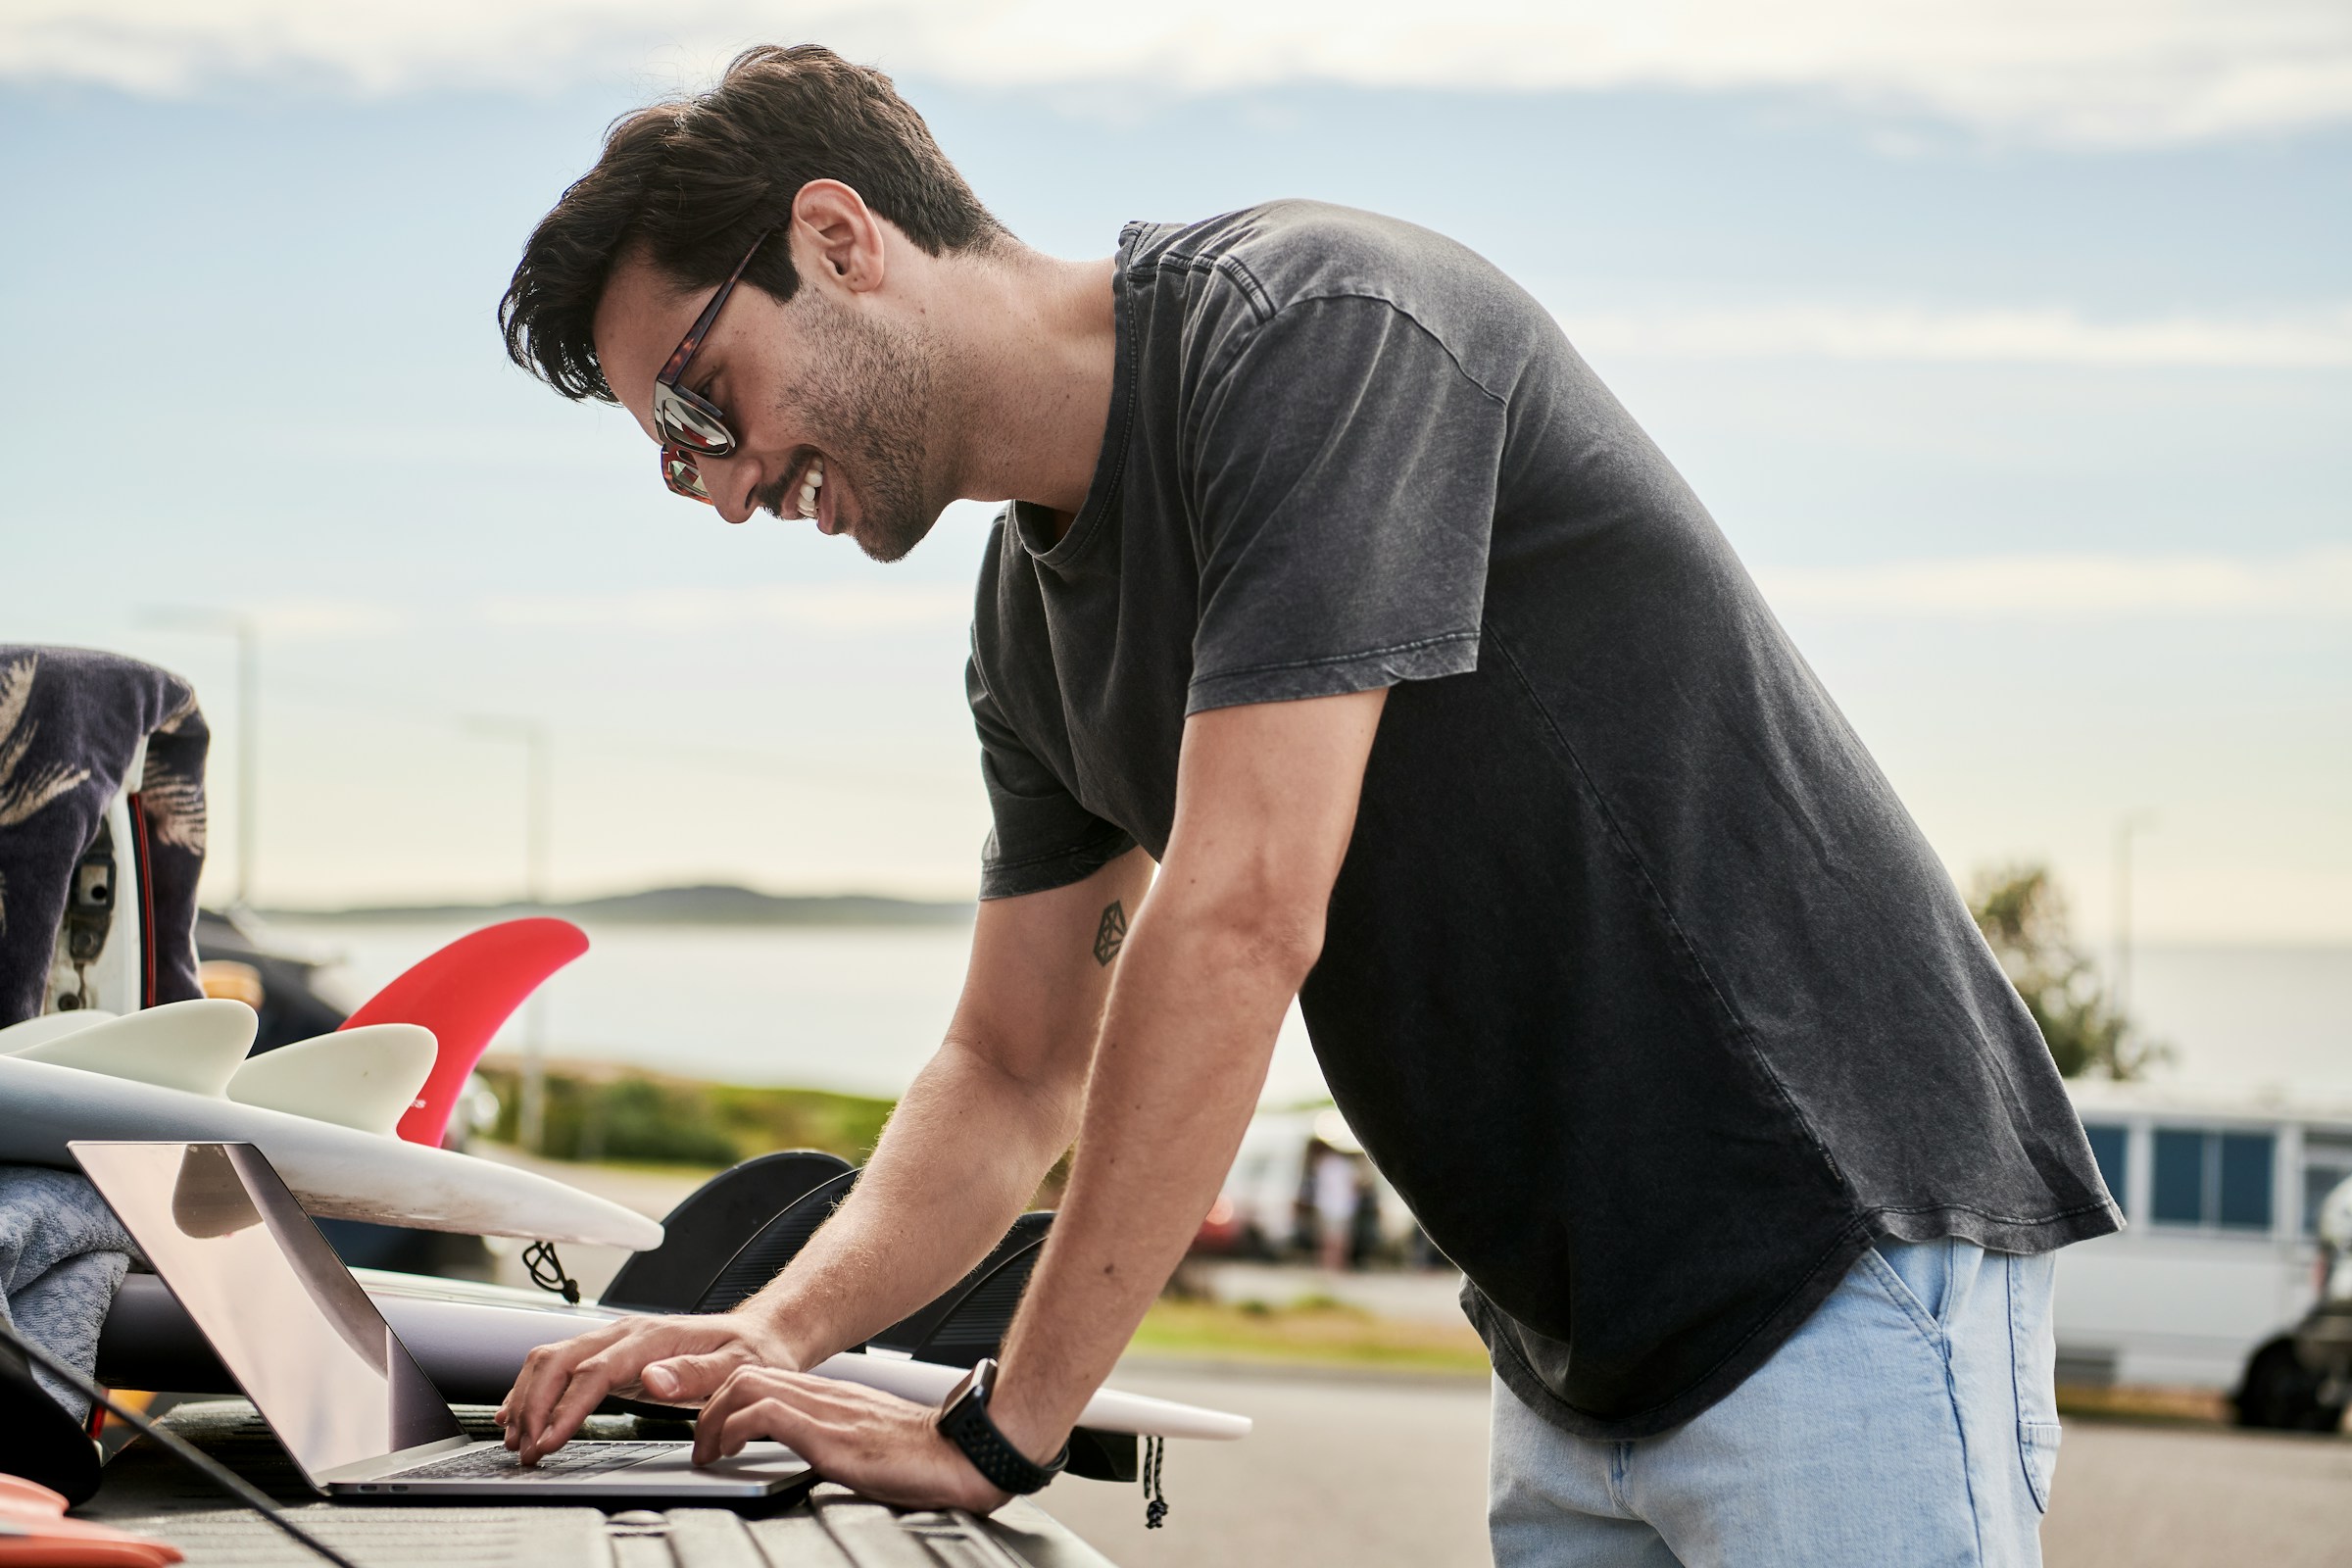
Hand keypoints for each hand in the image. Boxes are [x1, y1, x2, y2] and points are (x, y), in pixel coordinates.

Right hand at [497, 1312, 794, 1464]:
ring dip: (527, 1396)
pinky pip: (562, 1366)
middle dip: (533, 1405)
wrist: (759, 1334)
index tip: (548, 1440)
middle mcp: (626, 1334)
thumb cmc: (751, 1352)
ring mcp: (616, 1342)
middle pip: (559, 1361)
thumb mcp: (738, 1367)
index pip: (594, 1371)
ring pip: (552, 1359)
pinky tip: (521, 1412)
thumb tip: (654, 1379)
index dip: (565, 1407)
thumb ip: (696, 1374)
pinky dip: (535, 1388)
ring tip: (516, 1438)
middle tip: (525, 1449)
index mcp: (652, 1338)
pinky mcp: (613, 1355)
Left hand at [693, 1366, 1018, 1513]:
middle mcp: (824, 1395)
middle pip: (744, 1374)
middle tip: (701, 1446)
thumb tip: (813, 1454)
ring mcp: (824, 1411)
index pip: (762, 1377)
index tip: (713, 1433)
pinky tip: (731, 1453)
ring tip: (708, 1453)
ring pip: (746, 1385)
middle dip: (708, 1409)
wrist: (960, 1454)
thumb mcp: (867, 1441)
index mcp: (832, 1395)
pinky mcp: (828, 1435)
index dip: (725, 1400)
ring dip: (713, 1419)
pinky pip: (765, 1414)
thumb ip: (837, 1436)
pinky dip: (735, 1429)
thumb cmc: (922, 1455)